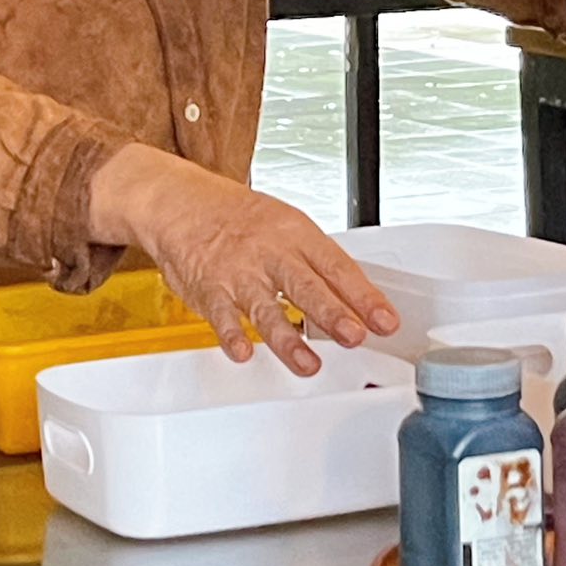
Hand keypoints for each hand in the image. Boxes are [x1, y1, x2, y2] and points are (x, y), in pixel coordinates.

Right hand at [90, 144, 398, 374]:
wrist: (180, 202)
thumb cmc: (237, 217)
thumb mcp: (285, 225)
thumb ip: (316, 264)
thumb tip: (357, 300)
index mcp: (294, 233)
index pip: (336, 266)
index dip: (363, 296)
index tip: (385, 321)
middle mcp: (268, 252)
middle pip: (305, 285)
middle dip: (331, 313)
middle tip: (354, 336)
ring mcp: (237, 271)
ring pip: (264, 307)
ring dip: (287, 338)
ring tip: (308, 363)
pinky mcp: (208, 287)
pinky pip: (220, 314)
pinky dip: (231, 334)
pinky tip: (242, 352)